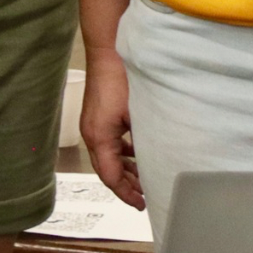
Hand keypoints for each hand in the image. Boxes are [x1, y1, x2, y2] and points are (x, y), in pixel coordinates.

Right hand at [81, 48, 142, 209]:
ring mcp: (94, 124)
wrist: (110, 50)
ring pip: (109, 156)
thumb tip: (160, 156)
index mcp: (99, 137)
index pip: (110, 176)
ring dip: (126, 168)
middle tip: (144, 196)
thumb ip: (144, 138)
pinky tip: (139, 151)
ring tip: (144, 177)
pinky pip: (111, 141)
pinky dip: (124, 151)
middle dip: (126, 184)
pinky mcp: (99, 115)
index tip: (140, 203)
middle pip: (108, 169)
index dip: (126, 192)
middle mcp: (92, 134)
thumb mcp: (138, 112)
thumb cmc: (121, 77)